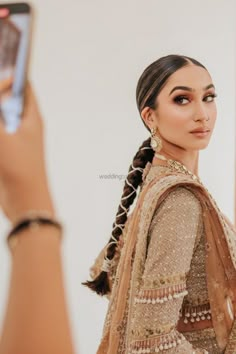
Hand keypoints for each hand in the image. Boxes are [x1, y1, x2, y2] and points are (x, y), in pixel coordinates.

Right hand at [0, 83, 54, 222]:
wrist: (25, 201)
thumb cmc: (19, 168)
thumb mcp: (1, 134)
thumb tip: (3, 78)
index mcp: (31, 117)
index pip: (23, 85)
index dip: (12, 70)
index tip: (2, 53)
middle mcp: (25, 125)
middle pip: (9, 99)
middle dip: (0, 90)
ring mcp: (15, 138)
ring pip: (2, 115)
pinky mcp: (7, 151)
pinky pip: (0, 132)